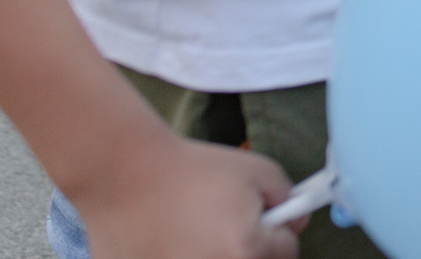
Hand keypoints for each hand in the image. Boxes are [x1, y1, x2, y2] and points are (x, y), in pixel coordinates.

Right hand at [70, 134, 298, 258]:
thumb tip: (296, 221)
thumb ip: (287, 196)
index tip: (267, 217)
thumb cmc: (193, 169)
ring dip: (218, 252)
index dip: (281, 229)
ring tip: (197, 230)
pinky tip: (173, 240)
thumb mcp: (257, 170)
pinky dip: (183, 253)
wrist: (124, 175)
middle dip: (251, 247)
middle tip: (228, 223)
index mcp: (246, 249)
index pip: (288, 251)